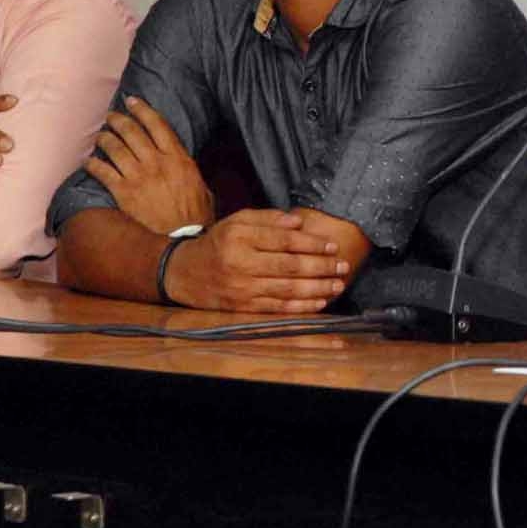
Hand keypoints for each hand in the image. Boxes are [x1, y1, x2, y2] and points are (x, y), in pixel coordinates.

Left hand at [81, 97, 214, 235]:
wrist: (181, 239)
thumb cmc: (196, 216)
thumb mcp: (202, 187)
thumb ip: (189, 171)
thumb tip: (183, 164)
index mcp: (178, 159)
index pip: (158, 125)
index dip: (143, 110)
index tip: (132, 101)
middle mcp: (157, 163)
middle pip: (133, 132)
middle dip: (119, 120)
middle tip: (111, 116)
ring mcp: (138, 177)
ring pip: (116, 148)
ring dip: (105, 138)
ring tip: (101, 135)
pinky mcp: (124, 193)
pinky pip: (104, 172)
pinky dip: (94, 164)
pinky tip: (88, 161)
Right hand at [163, 208, 350, 312]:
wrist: (184, 272)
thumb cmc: (218, 243)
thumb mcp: (237, 221)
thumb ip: (268, 219)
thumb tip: (298, 221)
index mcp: (240, 238)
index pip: (284, 241)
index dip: (312, 243)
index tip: (332, 245)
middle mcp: (241, 264)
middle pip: (290, 267)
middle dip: (321, 267)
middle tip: (342, 266)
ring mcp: (242, 289)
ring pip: (287, 290)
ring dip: (317, 289)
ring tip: (338, 284)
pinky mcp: (243, 308)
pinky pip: (277, 308)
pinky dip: (300, 307)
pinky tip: (319, 302)